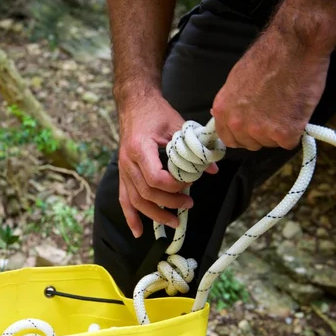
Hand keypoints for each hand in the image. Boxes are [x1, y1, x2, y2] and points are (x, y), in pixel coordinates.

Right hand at [117, 93, 217, 237]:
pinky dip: (131, 217)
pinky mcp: (123, 174)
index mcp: (140, 148)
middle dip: (169, 203)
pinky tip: (138, 231)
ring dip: (154, 215)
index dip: (173, 187)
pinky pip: (124, 199)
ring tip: (174, 223)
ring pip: (135, 200)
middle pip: (146, 193)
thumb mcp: (178, 125)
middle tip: (189, 204)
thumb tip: (212, 169)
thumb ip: (193, 148)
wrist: (134, 104)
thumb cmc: (156, 112)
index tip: (189, 184)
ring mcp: (123, 170)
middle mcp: (128, 162)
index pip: (155, 178)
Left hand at [211, 27, 330, 150]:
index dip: (243, 135)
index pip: (228, 138)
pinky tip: (297, 111)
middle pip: (250, 143)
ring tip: (287, 106)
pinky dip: (296, 130)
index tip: (253, 128)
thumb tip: (223, 114)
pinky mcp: (284, 133)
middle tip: (276, 113)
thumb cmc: (268, 57)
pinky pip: (289, 142)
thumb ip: (231, 103)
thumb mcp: (236, 80)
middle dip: (262, 133)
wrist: (294, 46)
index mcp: (223, 110)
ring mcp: (260, 130)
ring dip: (280, 132)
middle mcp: (237, 123)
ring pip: (270, 143)